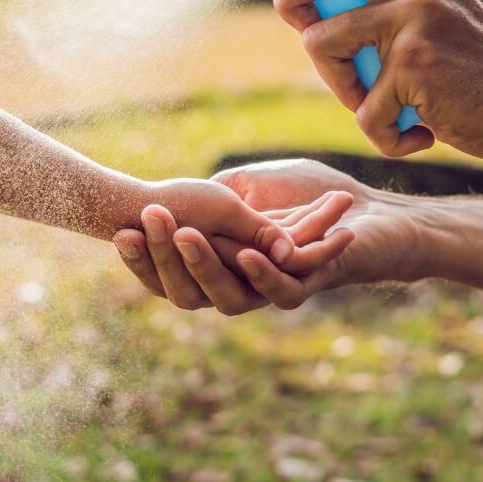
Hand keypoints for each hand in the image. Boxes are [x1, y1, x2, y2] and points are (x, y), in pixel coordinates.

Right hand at [115, 160, 427, 311]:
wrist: (364, 209)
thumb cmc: (306, 194)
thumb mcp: (245, 187)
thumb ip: (211, 199)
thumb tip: (159, 201)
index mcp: (217, 267)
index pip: (167, 273)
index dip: (143, 259)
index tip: (118, 231)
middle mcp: (238, 287)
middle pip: (189, 287)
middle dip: (166, 255)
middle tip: (147, 222)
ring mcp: (271, 292)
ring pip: (228, 294)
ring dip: (206, 263)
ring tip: (186, 235)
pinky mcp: (307, 288)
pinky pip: (279, 289)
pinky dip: (263, 274)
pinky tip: (248, 255)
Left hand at [254, 0, 482, 165]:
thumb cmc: (474, 77)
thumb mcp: (432, 16)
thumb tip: (306, 4)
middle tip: (310, 33)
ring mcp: (414, 13)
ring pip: (318, 43)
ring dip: (339, 88)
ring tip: (382, 104)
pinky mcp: (413, 60)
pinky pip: (361, 108)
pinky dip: (382, 134)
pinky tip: (418, 133)